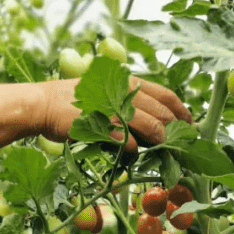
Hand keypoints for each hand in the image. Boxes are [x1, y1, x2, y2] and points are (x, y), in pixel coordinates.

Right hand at [38, 76, 191, 150]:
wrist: (43, 104)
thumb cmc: (73, 100)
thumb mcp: (103, 92)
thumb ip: (127, 101)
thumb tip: (150, 119)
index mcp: (126, 81)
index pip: (165, 94)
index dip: (182, 109)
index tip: (190, 123)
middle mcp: (123, 92)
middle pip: (161, 111)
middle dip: (175, 128)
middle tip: (182, 141)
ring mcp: (113, 108)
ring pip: (149, 125)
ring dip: (160, 139)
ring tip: (163, 148)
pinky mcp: (101, 126)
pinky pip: (127, 140)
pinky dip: (135, 148)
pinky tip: (135, 152)